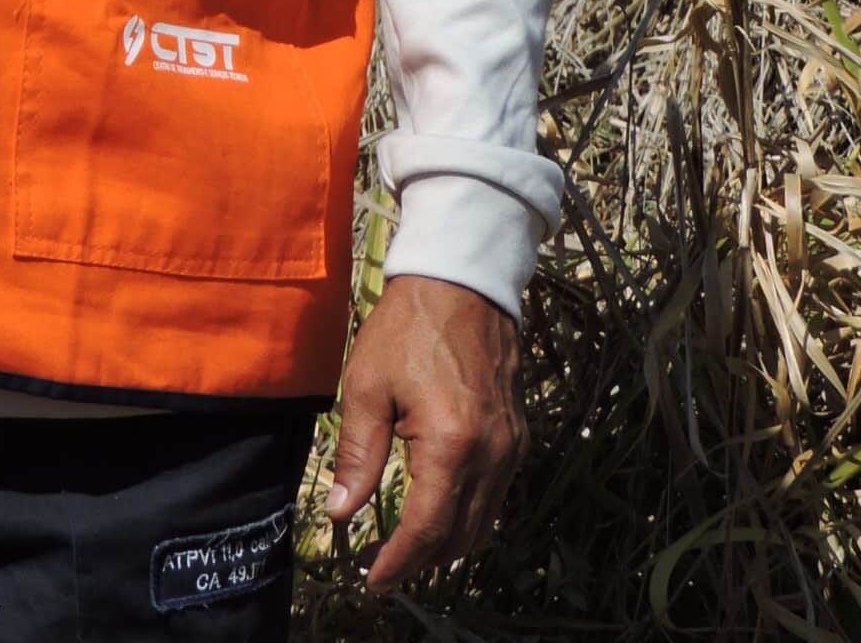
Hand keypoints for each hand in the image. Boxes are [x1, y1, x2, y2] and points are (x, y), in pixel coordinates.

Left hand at [325, 273, 524, 593]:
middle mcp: (492, 456)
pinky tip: (440, 509)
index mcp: (452, 445)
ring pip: (483, 523)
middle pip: (460, 537)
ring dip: (447, 543)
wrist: (461, 281)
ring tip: (407, 546)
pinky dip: (468, 515)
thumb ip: (358, 455)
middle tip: (383, 564)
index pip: (427, 529)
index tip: (372, 579)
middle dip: (421, 560)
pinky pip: (496, 497)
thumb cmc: (407, 328)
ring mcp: (511, 448)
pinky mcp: (518, 438)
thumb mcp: (367, 385)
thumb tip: (341, 512)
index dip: (398, 562)